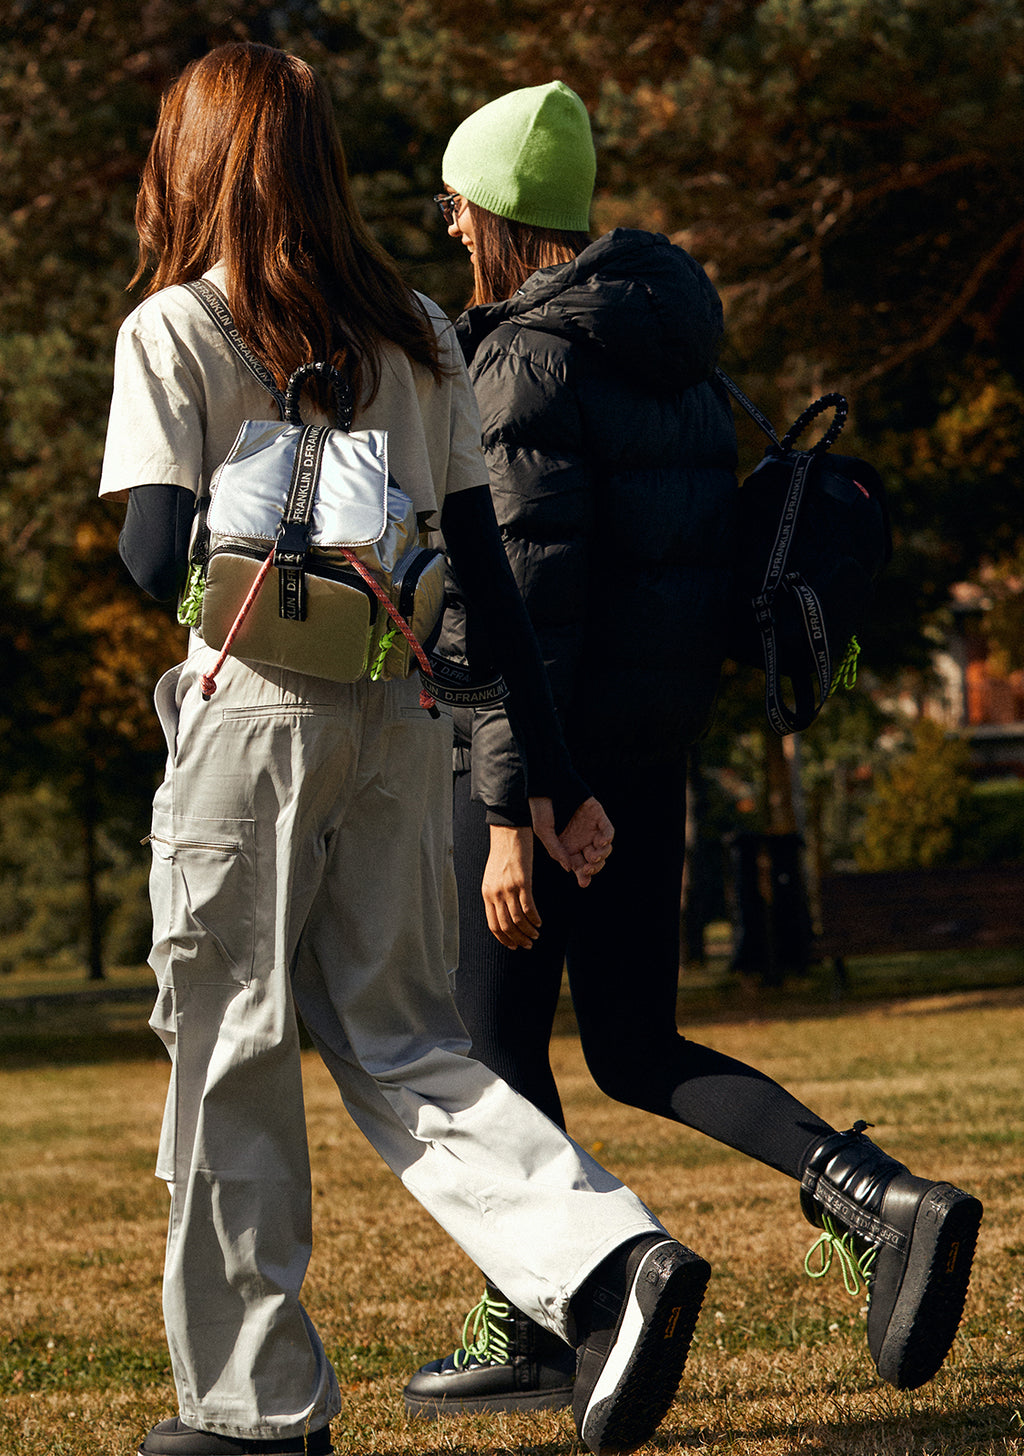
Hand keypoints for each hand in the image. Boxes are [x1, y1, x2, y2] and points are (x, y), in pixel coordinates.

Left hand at [482, 825, 541, 949]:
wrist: (508, 831)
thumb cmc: (502, 852)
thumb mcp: (493, 876)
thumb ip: (496, 893)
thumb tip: (503, 910)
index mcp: (487, 893)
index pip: (493, 924)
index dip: (504, 938)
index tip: (513, 946)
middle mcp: (495, 894)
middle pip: (505, 926)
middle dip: (517, 939)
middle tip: (528, 944)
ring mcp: (508, 888)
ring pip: (518, 919)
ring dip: (528, 931)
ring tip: (536, 935)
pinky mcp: (522, 882)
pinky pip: (529, 907)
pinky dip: (535, 918)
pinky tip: (540, 922)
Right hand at [529, 795, 613, 887]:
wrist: (549, 782)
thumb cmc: (542, 807)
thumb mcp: (544, 831)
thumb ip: (556, 850)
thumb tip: (570, 869)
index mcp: (567, 846)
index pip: (579, 866)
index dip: (583, 876)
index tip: (583, 882)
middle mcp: (581, 839)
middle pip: (594, 861)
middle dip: (593, 868)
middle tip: (588, 869)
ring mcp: (591, 828)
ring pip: (604, 849)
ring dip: (601, 856)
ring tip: (592, 855)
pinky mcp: (598, 815)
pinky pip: (608, 831)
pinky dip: (607, 838)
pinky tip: (600, 841)